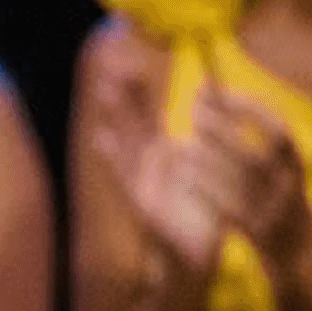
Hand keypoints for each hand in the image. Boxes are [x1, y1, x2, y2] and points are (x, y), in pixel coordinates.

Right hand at [84, 47, 224, 273]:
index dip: (137, 86)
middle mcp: (146, 164)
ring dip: (115, 117)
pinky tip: (102, 140)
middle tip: (114, 60)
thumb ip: (209, 132)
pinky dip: (112, 159)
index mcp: (160, 152)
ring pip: (125, 143)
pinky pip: (124, 178)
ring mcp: (140, 182)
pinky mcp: (140, 203)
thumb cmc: (203, 210)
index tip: (127, 55)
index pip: (145, 111)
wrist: (197, 255)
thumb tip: (210, 93)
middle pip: (132, 120)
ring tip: (106, 90)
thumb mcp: (209, 165)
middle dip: (124, 92)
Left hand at [192, 85, 311, 263]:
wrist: (300, 250)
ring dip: (209, 161)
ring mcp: (276, 211)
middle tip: (194, 113)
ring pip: (241, 183)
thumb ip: (245, 131)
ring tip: (183, 144)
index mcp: (296, 164)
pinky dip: (208, 193)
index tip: (221, 93)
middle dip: (225, 131)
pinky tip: (185, 180)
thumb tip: (210, 91)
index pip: (279, 132)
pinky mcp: (260, 232)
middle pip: (255, 155)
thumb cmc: (273, 195)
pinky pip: (231, 210)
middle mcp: (290, 185)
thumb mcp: (272, 164)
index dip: (251, 110)